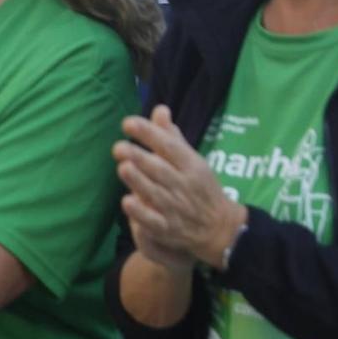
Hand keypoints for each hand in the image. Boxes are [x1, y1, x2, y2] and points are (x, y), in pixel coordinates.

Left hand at [113, 105, 246, 269]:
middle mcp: (184, 185)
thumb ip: (172, 137)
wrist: (220, 228)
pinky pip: (153, 221)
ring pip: (155, 193)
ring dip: (138, 180)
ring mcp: (176, 208)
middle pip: (160, 169)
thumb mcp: (193, 161)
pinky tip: (127, 201)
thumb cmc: (200, 188)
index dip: (149, 134)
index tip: (128, 123)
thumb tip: (159, 109)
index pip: (169, 146)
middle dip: (139, 157)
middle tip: (118, 147)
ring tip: (123, 167)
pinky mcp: (168, 229)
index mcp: (192, 165)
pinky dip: (141, 212)